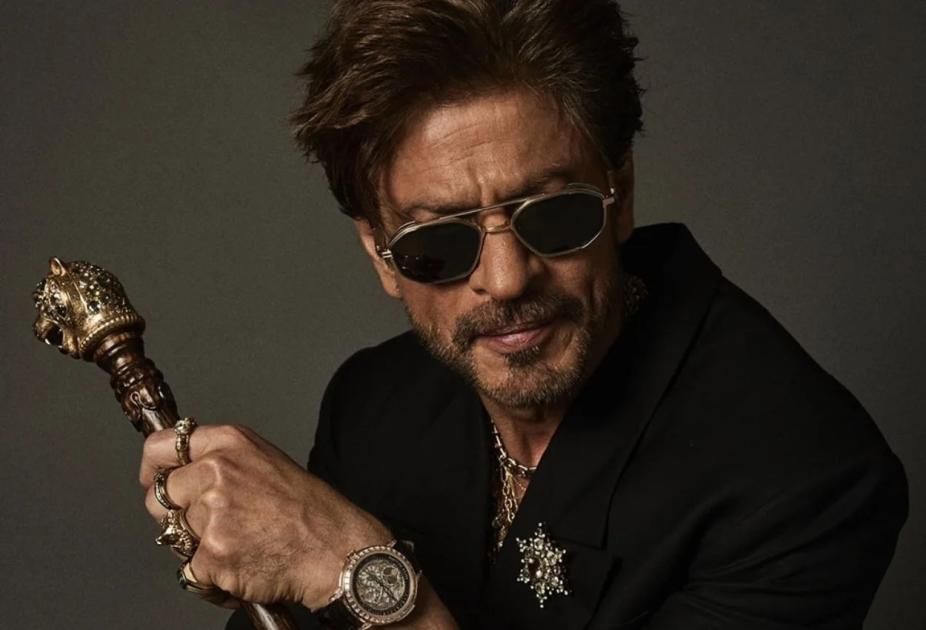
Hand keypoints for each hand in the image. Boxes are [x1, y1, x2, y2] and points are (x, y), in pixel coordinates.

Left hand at [139, 424, 391, 608]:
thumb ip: (222, 460)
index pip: (160, 446)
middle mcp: (217, 472)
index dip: (153, 468)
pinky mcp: (213, 555)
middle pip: (158, 495)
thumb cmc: (309, 509)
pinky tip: (243, 567)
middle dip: (174, 513)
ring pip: (174, 536)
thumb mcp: (266, 460)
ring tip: (240, 545)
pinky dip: (211, 577)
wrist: (336, 549)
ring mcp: (213, 514)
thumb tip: (183, 471)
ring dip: (198, 546)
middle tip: (209, 524)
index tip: (155, 479)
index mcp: (229, 443)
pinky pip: (190, 571)